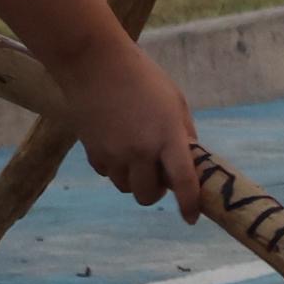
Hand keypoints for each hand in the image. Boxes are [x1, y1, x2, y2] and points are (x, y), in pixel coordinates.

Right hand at [52, 36, 203, 220]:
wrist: (95, 65)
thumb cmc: (143, 78)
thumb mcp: (175, 102)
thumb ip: (183, 134)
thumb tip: (188, 162)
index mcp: (167, 137)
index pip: (183, 181)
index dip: (189, 204)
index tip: (192, 218)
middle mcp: (140, 150)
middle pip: (147, 195)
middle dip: (156, 190)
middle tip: (159, 174)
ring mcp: (113, 153)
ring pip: (126, 187)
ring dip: (134, 179)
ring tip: (137, 153)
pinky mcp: (92, 152)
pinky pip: (108, 173)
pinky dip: (115, 167)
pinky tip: (117, 144)